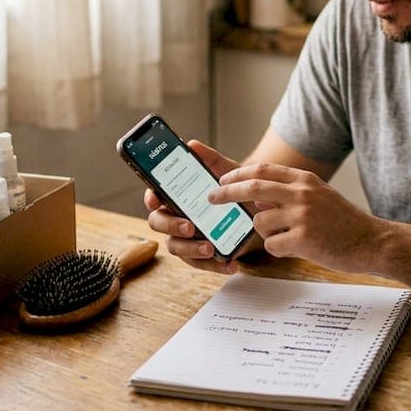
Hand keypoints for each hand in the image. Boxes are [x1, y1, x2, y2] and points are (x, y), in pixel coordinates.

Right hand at [143, 140, 263, 273]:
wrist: (259, 209)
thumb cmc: (235, 188)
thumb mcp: (227, 172)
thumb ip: (210, 159)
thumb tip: (193, 145)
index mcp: (176, 196)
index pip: (154, 197)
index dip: (151, 198)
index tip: (156, 199)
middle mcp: (175, 217)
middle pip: (158, 223)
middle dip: (171, 226)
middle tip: (190, 226)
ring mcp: (186, 238)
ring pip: (175, 247)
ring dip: (190, 249)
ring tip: (209, 247)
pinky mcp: (202, 255)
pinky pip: (200, 264)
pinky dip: (214, 265)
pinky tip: (231, 264)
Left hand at [209, 161, 380, 273]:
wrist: (372, 242)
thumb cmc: (344, 223)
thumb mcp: (320, 196)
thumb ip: (290, 194)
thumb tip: (258, 197)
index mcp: (305, 180)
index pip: (263, 170)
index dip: (238, 173)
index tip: (221, 179)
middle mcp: (302, 193)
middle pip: (253, 187)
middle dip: (226, 192)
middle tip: (211, 198)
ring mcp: (302, 215)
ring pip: (260, 221)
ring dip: (266, 232)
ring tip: (290, 238)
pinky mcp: (303, 239)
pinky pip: (272, 244)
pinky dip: (278, 249)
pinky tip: (297, 249)